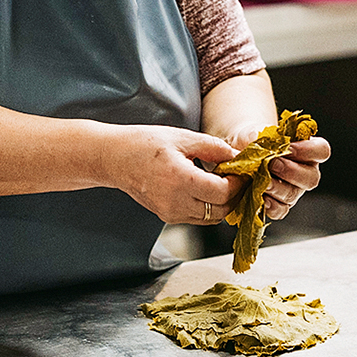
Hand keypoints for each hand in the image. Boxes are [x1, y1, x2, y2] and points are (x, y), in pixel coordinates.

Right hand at [106, 125, 239, 224]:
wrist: (114, 158)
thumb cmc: (143, 144)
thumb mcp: (182, 138)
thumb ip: (213, 147)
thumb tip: (238, 156)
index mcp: (180, 180)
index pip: (223, 193)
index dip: (239, 184)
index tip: (243, 171)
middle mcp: (175, 202)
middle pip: (221, 210)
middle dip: (235, 195)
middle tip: (239, 178)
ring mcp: (170, 213)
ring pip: (211, 217)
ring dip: (223, 203)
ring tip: (224, 182)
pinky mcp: (167, 216)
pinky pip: (198, 218)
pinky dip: (209, 206)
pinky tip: (207, 189)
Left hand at [225, 126, 330, 222]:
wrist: (239, 154)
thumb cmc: (253, 140)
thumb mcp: (254, 132)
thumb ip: (256, 133)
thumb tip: (256, 139)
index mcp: (307, 150)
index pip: (321, 151)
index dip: (308, 150)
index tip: (289, 148)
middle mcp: (304, 172)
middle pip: (311, 178)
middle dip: (291, 172)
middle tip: (272, 164)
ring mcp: (293, 190)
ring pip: (293, 195)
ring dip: (278, 188)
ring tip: (262, 181)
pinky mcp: (279, 204)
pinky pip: (281, 210)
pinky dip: (271, 206)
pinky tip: (262, 199)